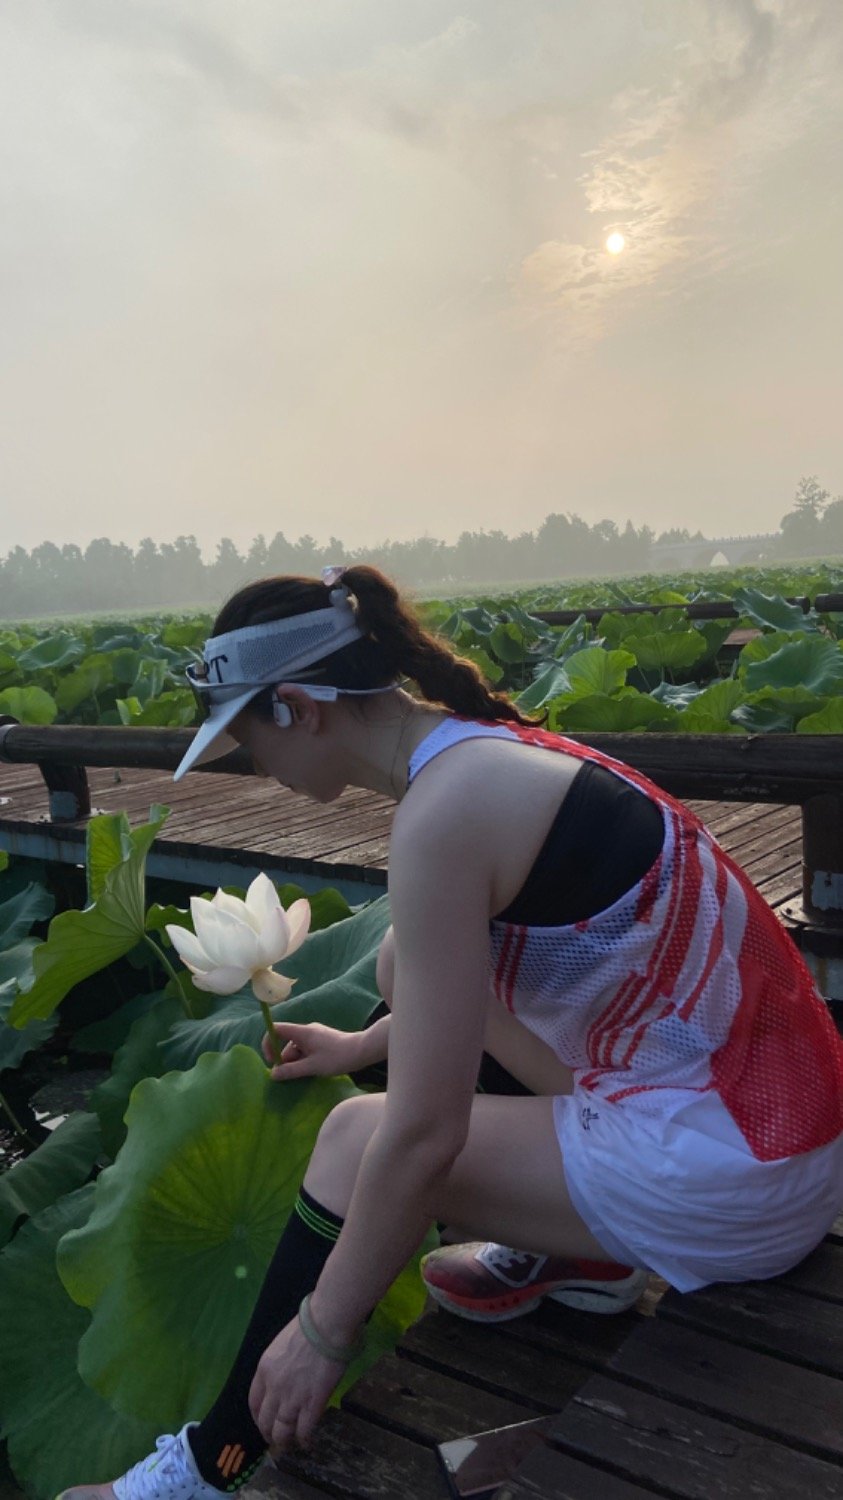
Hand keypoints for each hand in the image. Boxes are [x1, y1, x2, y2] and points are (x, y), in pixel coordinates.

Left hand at [248, 1315, 344, 1453]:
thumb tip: (288, 1370)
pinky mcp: (312, 1404)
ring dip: (284, 1441)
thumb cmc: (309, 1325)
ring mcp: (292, 1399)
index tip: (262, 1421)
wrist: (326, 1325)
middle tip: (275, 1439)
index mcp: (264, 1370)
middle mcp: (273, 1388)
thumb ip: (280, 1363)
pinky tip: (307, 1443)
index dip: (257, 1416)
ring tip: (289, 1446)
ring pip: (282, 1431)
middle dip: (269, 1433)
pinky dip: (304, 1440)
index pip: (254, 1401)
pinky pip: (304, 1430)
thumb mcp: (282, 1344)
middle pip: (265, 1421)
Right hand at [260, 1022, 362, 1079]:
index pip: (276, 1029)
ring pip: (297, 1048)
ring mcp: (315, 1035)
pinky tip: (312, 1071)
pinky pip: (306, 1049)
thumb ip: (291, 1071)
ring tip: (305, 1075)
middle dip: (285, 1060)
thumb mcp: (312, 1067)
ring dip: (296, 1062)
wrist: (362, 1051)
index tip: (272, 1061)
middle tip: (291, 1076)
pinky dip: (305, 1060)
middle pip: (286, 1043)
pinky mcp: (322, 1041)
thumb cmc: (336, 1057)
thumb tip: (273, 1074)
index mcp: (302, 1032)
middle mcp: (307, 1030)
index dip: (268, 1043)